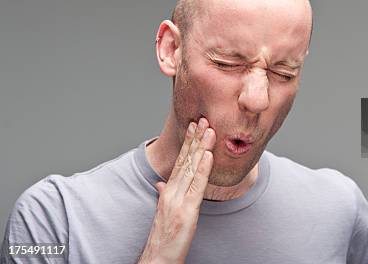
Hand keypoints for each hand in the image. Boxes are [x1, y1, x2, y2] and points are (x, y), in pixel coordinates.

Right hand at [138, 117, 215, 263]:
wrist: (158, 258)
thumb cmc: (164, 237)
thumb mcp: (163, 211)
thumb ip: (163, 193)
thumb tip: (161, 181)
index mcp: (168, 190)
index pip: (180, 161)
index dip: (188, 143)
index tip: (194, 127)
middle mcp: (171, 191)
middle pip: (185, 160)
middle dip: (195, 139)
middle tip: (203, 119)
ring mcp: (178, 200)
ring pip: (192, 169)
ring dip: (201, 147)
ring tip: (209, 130)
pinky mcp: (187, 210)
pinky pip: (197, 187)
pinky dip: (202, 169)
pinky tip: (208, 156)